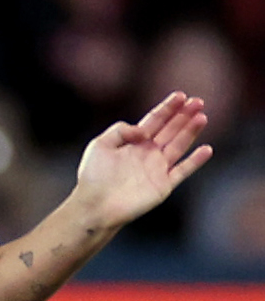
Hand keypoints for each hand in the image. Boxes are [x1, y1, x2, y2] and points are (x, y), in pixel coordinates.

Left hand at [75, 91, 212, 227]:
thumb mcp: (100, 145)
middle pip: (171, 130)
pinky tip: (206, 149)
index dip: (168, 108)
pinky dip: (195, 161)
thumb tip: (143, 130)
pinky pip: (183, 170)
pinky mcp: (163, 185)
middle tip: (198, 101)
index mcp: (134, 143)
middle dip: (184, 115)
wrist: (95, 205)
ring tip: (202, 117)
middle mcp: (148, 154)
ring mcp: (157, 169)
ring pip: (179, 146)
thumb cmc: (93, 176)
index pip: (155, 121)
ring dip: (191, 131)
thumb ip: (120, 131)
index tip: (180, 95)